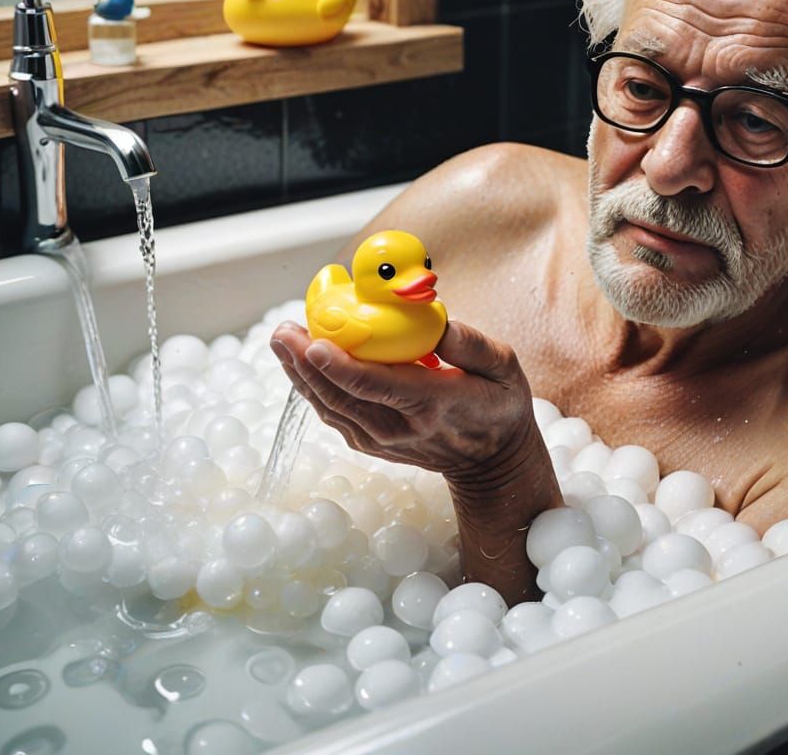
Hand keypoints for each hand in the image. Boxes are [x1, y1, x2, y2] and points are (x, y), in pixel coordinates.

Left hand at [269, 320, 536, 483]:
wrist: (492, 462)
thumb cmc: (499, 404)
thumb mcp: (505, 368)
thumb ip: (474, 345)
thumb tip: (441, 324)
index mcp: (433, 404)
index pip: (378, 387)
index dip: (341, 366)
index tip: (314, 342)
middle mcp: (400, 427)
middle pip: (341, 396)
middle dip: (305, 363)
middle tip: (283, 330)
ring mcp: (382, 440)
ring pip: (330, 407)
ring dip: (300, 374)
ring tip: (281, 340)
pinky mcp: (371, 443)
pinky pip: (334, 414)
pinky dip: (312, 388)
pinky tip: (299, 362)